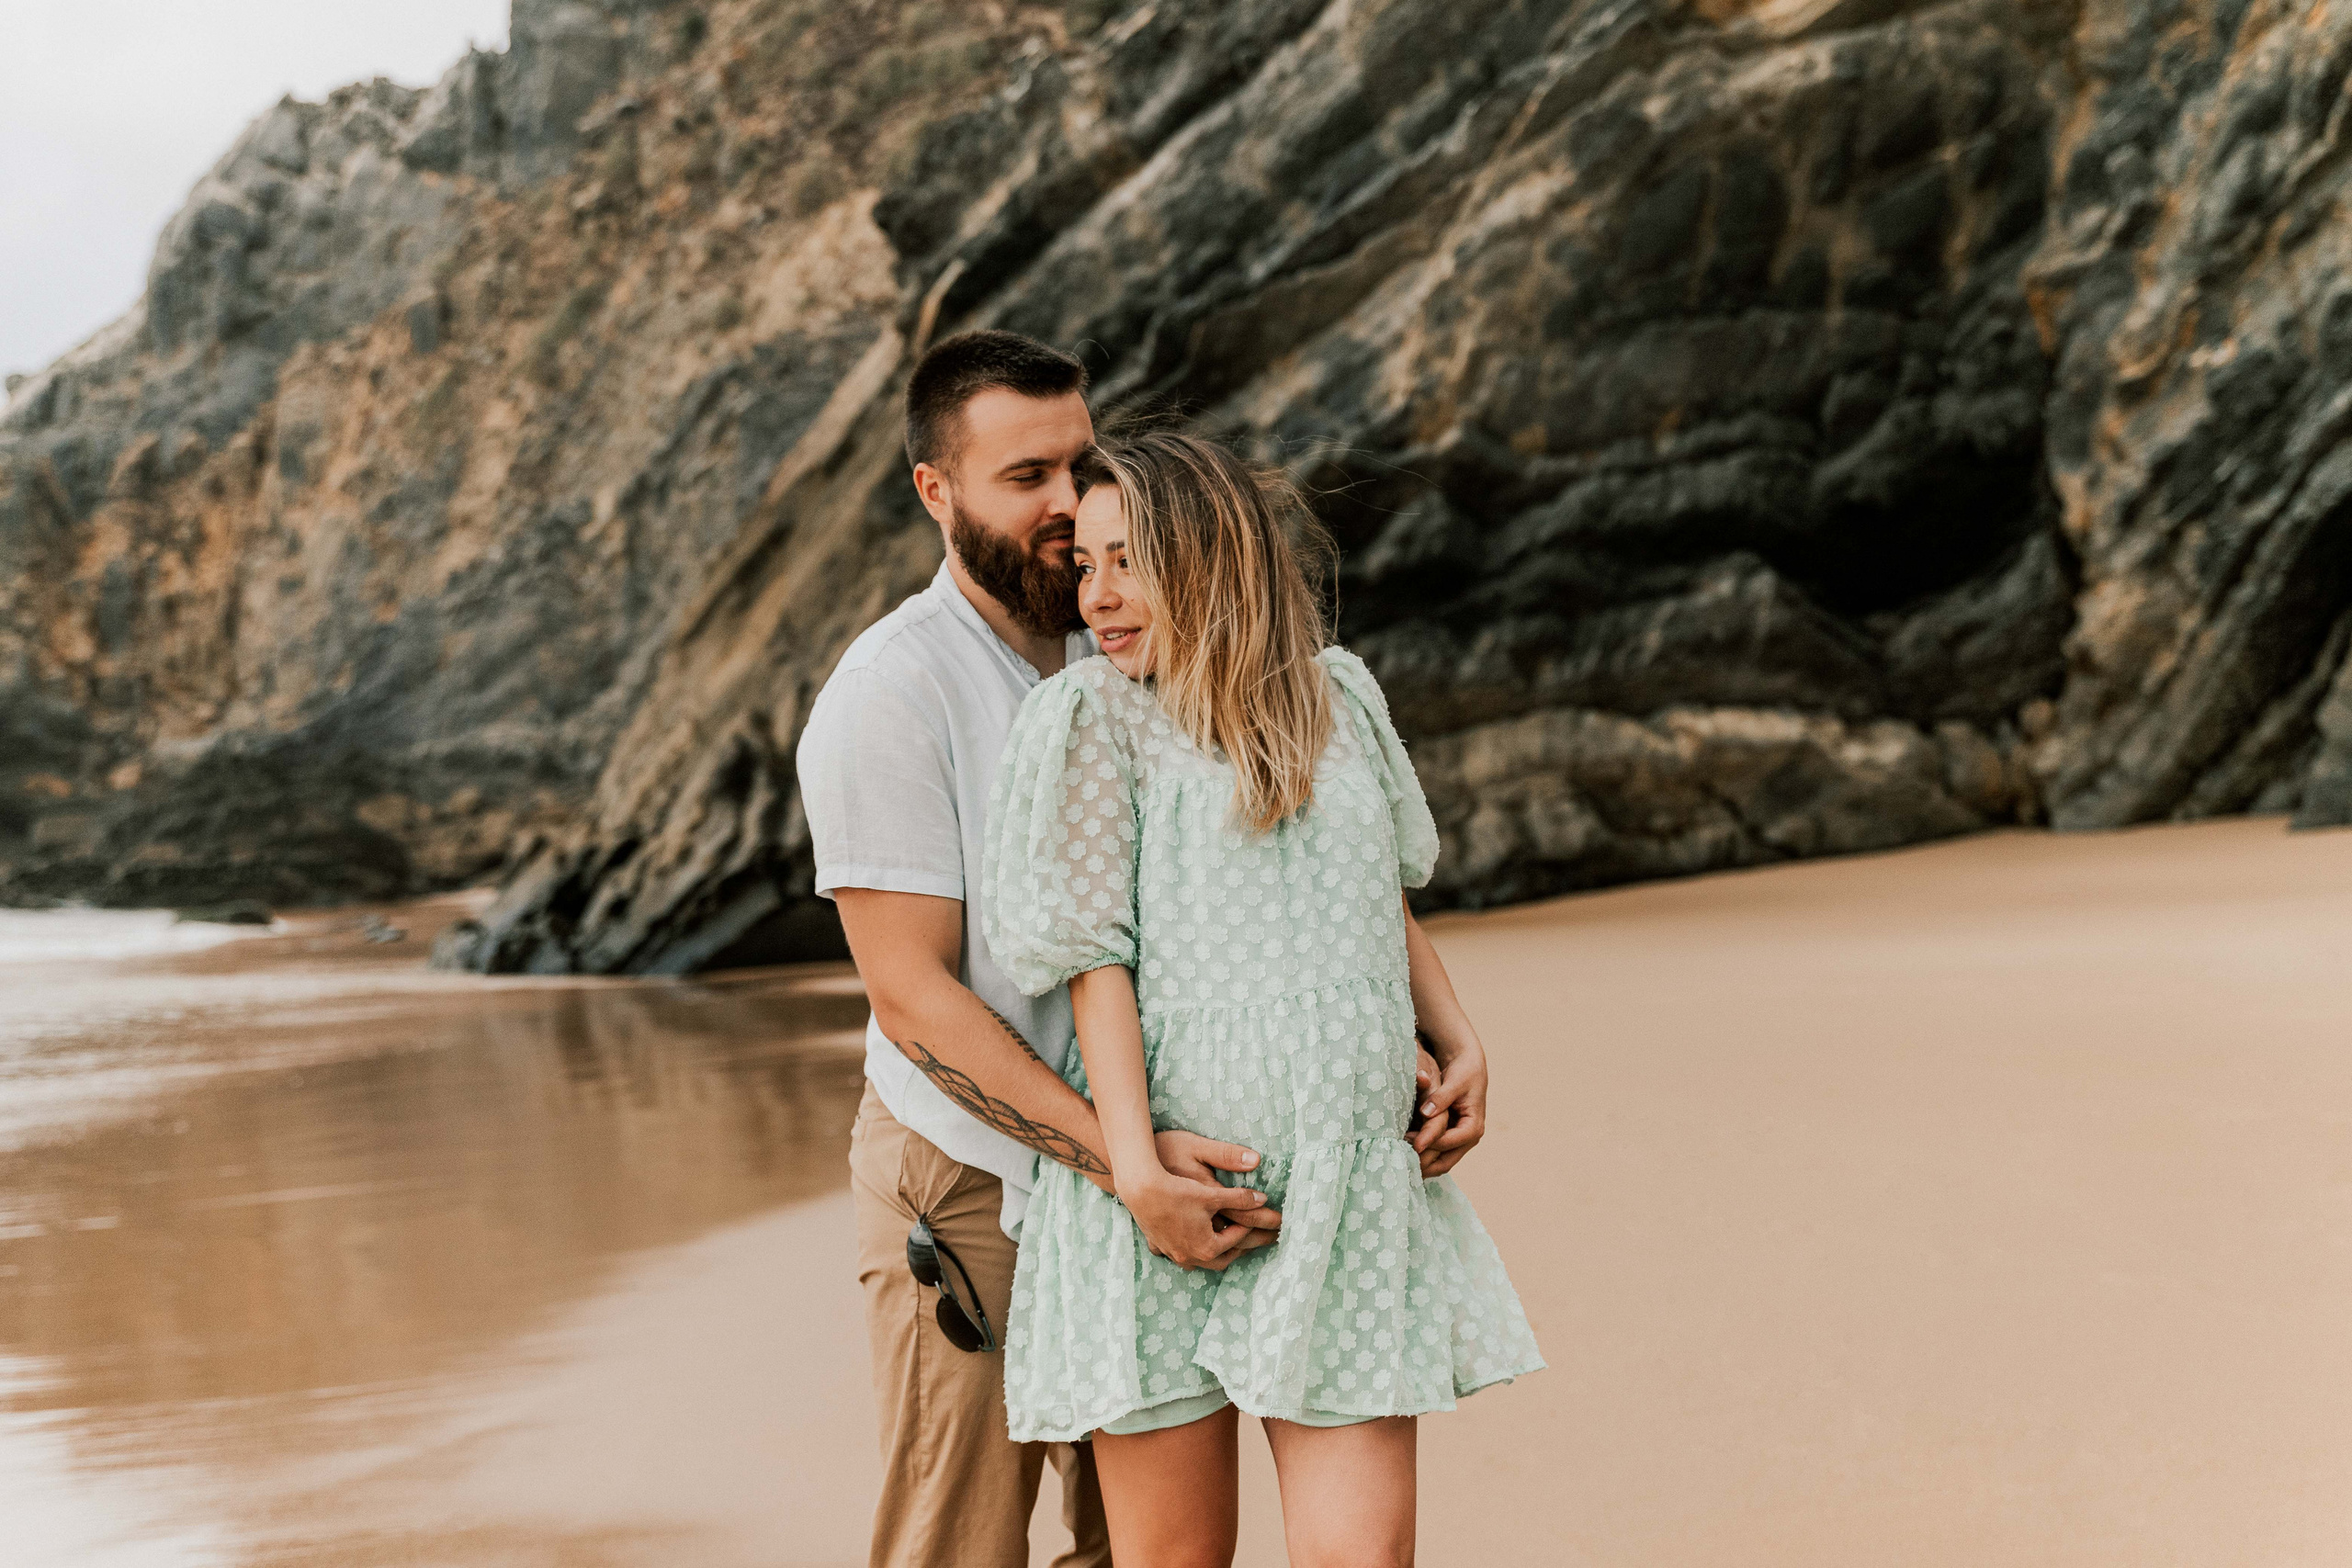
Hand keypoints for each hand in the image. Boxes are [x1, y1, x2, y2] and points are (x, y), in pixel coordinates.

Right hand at [1120, 1165, 1277, 1271]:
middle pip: (1221, 1258)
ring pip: (1199, 1260)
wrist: (1138, 1188)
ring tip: (1225, 1238)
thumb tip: (1262, 1200)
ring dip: (1214, 1250)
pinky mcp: (1158, 1244)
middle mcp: (1189, 1257)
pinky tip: (1191, 1239)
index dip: (1252, 1226)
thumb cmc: (1175, 1188)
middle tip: (1250, 1233)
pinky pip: (1178, 1252)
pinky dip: (1190, 1247)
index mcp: (1207, 1247)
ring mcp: (1172, 1253)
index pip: (1237, 1238)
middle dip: (1237, 1245)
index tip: (1263, 1217)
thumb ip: (1239, 1198)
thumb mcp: (1212, 1192)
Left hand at [1411, 1043, 1486, 1177]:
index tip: (1408, 1140)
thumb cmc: (1463, 1072)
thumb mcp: (1455, 1081)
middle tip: (1399, 1159)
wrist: (1470, 1068)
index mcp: (1473, 1126)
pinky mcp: (1451, 1138)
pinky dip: (1422, 1158)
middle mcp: (1469, 1138)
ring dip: (1421, 1165)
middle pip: (1445, 1162)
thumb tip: (1426, 1112)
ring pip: (1440, 1163)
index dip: (1428, 1143)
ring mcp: (1460, 1141)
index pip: (1449, 1142)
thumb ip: (1441, 1098)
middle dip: (1423, 1164)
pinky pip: (1436, 1155)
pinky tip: (1404, 1156)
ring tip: (1399, 1162)